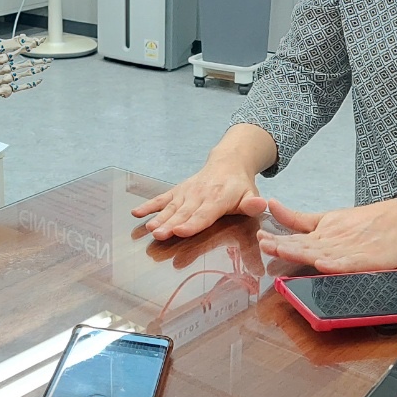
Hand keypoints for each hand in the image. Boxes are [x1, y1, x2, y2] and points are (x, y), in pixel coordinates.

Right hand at [131, 156, 268, 239]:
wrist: (227, 162)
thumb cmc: (239, 186)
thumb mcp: (251, 194)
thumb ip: (253, 204)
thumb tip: (260, 204)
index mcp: (218, 198)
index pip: (204, 214)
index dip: (192, 224)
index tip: (180, 232)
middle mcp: (199, 195)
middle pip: (183, 213)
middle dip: (170, 224)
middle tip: (158, 235)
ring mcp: (186, 192)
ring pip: (170, 208)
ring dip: (158, 218)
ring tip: (149, 229)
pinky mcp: (177, 191)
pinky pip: (161, 199)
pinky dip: (148, 205)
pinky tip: (136, 214)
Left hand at [255, 199, 396, 272]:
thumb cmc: (365, 222)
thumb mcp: (327, 218)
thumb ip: (298, 219)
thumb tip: (272, 206)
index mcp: (322, 235)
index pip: (295, 240)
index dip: (278, 241)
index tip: (260, 239)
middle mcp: (332, 243)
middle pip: (305, 246)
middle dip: (284, 247)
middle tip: (265, 244)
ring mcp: (349, 251)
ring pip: (322, 254)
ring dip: (302, 254)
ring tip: (284, 252)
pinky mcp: (367, 260)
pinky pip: (350, 264)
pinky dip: (337, 264)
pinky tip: (324, 264)